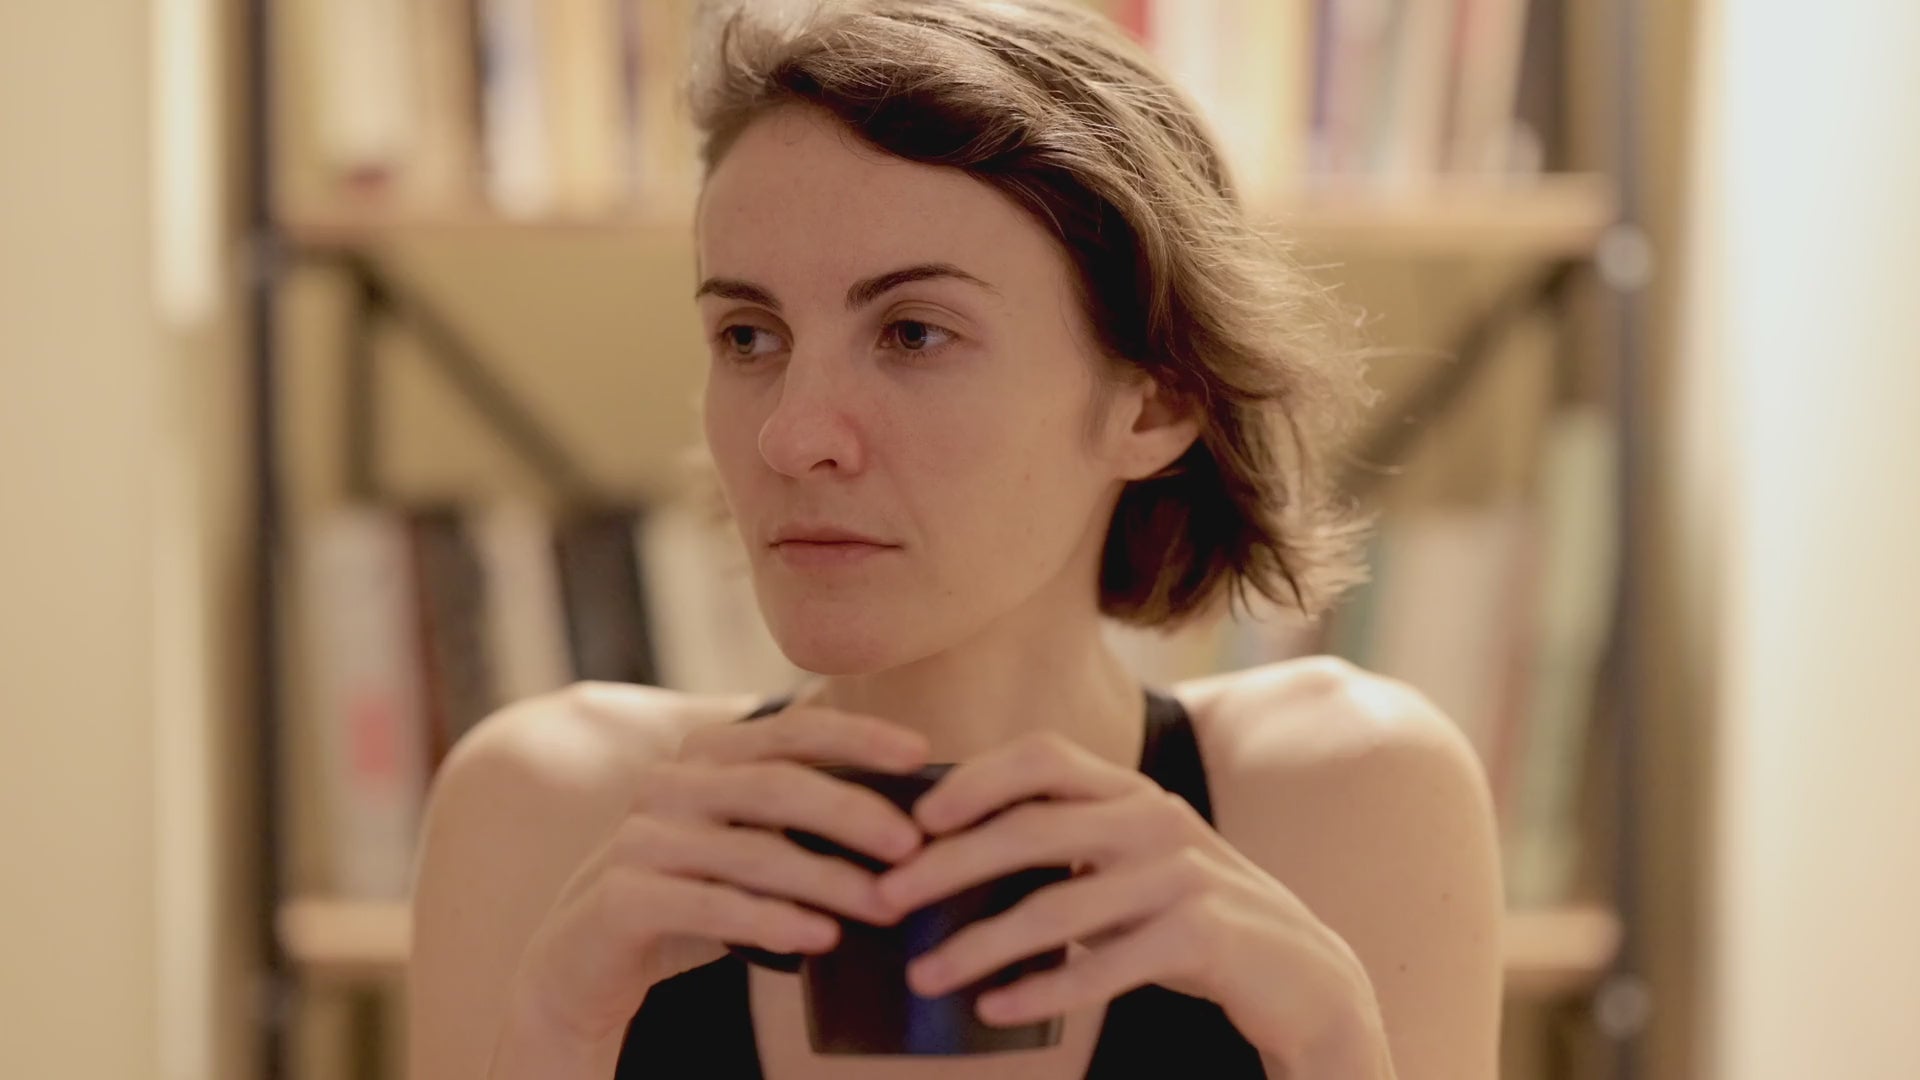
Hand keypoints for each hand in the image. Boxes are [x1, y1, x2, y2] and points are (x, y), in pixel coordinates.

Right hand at [509, 705, 928, 1044]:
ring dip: (829, 881)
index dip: (857, 735)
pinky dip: (772, 922)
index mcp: (703, 755)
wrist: (583, 957)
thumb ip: (800, 817)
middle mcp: (668, 784)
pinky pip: (711, 906)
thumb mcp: (743, 842)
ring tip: (886, 906)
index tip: (921, 753)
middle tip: (914, 847)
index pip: (789, 729)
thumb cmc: (691, 893)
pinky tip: (821, 939)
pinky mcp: (622, 897)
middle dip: (854, 814)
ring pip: (751, 851)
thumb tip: (909, 818)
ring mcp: (640, 838)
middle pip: (776, 786)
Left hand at [869, 730, 1383, 1064]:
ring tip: (924, 976)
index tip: (912, 820)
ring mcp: (1182, 876)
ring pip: (1055, 907)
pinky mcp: (1202, 937)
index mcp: (1131, 791)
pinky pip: (1102, 966)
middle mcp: (1155, 819)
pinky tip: (993, 1011)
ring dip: (978, 945)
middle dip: (947, 868)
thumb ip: (1064, 845)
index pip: (1042, 756)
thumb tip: (944, 860)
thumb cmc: (1187, 914)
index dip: (974, 779)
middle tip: (884, 902)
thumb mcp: (1131, 861)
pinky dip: (1040, 990)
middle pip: (1031, 829)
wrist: (1300, 972)